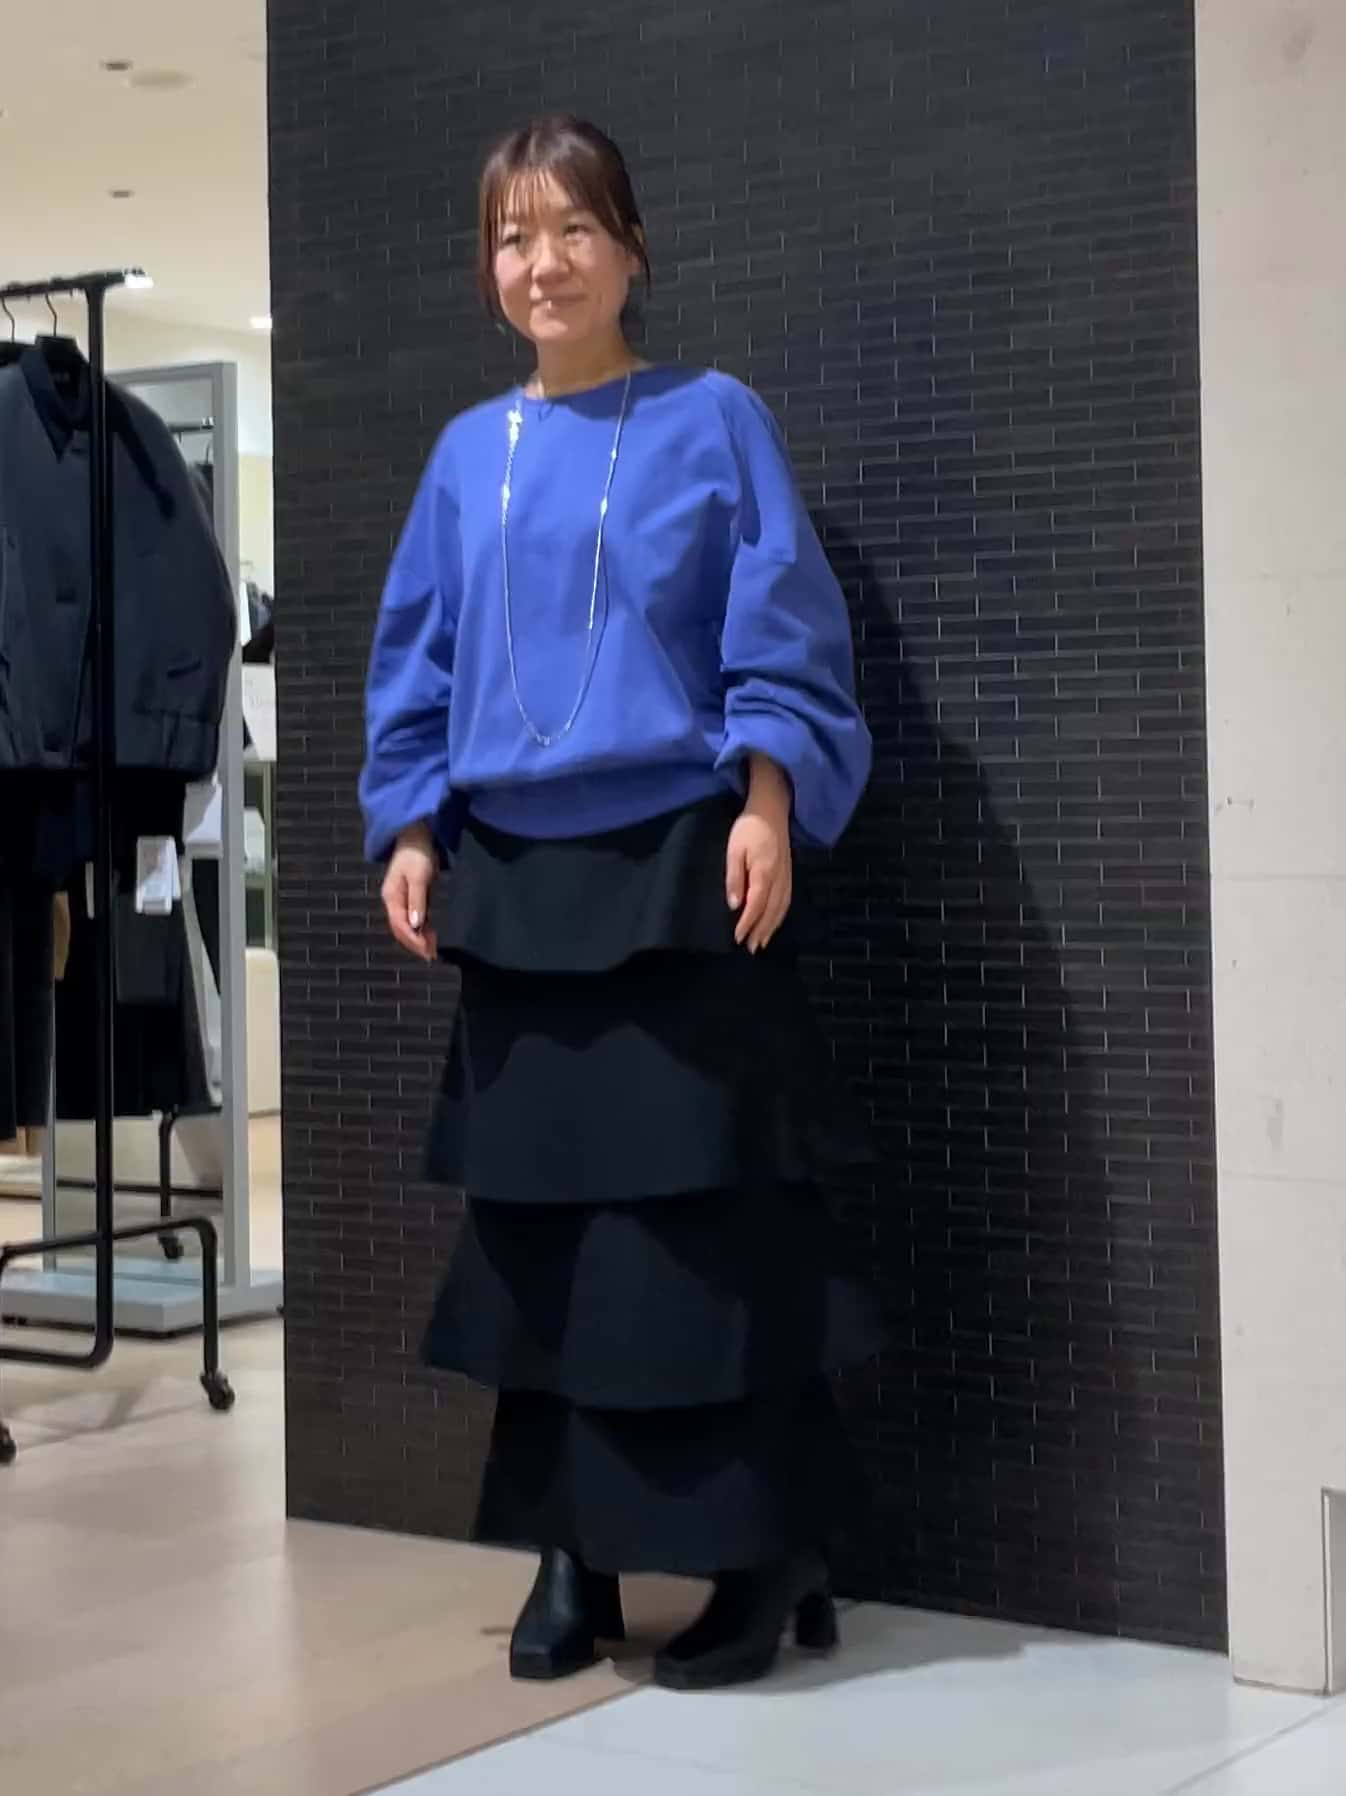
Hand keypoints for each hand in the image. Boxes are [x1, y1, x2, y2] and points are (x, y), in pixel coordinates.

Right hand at [382, 823, 437, 960]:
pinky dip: (421, 928)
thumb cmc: (416, 854)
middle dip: (415, 943)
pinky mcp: (411, 896)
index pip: (400, 925)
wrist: (416, 836)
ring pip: (407, 925)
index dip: (413, 940)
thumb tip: (416, 924)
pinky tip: (430, 935)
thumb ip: (417, 900)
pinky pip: (414, 917)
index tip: (426, 950)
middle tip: (431, 955)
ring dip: (419, 938)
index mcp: (392, 897)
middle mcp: (394, 901)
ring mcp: (401, 899)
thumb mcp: (418, 876)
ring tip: (432, 949)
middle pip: (401, 928)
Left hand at [726, 756, 792, 952]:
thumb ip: (735, 878)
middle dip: (760, 931)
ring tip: (761, 942)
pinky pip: (786, 900)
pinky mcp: (789, 872)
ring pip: (781, 908)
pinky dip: (780, 915)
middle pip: (770, 911)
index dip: (746, 924)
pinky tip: (773, 922)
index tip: (737, 939)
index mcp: (764, 872)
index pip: (755, 905)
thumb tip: (734, 905)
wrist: (772, 808)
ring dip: (771, 927)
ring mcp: (786, 876)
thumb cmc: (749, 827)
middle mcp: (779, 878)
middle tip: (750, 948)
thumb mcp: (734, 850)